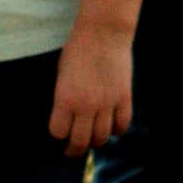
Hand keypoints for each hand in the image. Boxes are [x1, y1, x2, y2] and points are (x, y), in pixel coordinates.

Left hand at [51, 19, 137, 150]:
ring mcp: (107, 103)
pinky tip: (112, 126)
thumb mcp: (61, 74)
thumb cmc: (78, 50)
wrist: (103, 32)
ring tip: (93, 137)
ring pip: (103, 137)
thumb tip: (67, 117)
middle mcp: (86, 105)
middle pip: (81, 141)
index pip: (59, 132)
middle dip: (75, 149)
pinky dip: (117, 130)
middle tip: (73, 149)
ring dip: (96, 141)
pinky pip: (122, 125)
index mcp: (65, 98)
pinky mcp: (124, 98)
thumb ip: (63, 98)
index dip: (58, 134)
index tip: (59, 133)